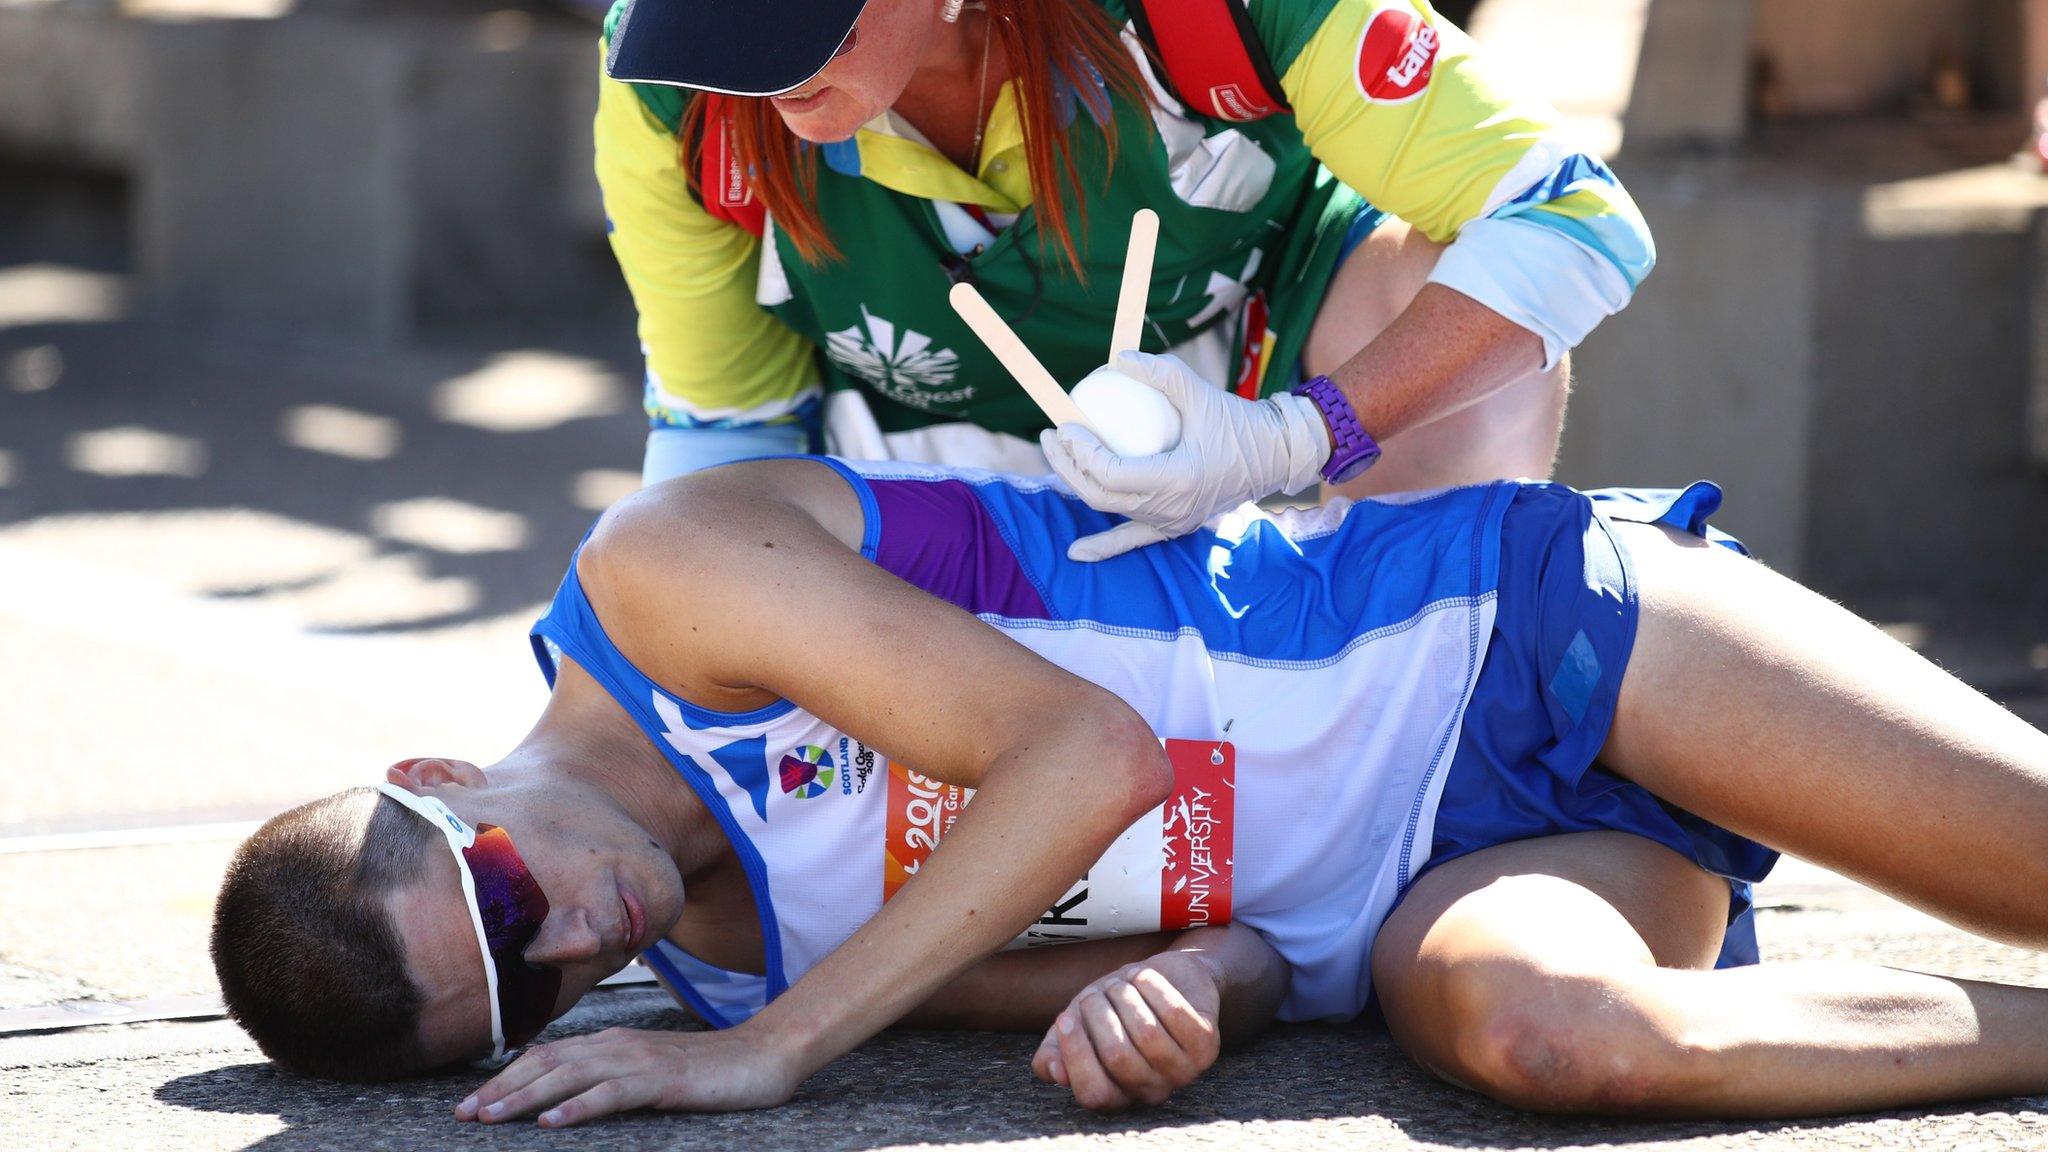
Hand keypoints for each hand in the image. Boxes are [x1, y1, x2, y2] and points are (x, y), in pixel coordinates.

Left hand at [454, 1025, 801, 1127]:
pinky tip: (553, 1121)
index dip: (505, 1076)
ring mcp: (640, 1059)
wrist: (763, 1055)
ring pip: (569, 1075)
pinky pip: (612, 1093)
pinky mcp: (662, 1080)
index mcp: (613, 1042)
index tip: (470, 1100)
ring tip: (491, 1117)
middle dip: (500, 1088)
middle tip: (463, 1113)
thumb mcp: (649, 1069)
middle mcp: (619, 1044)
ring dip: (525, 1097)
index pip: (546, 1055)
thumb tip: (565, 1092)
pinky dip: (578, 1105)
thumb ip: (610, 1074)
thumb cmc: (707, 1070)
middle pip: (546, 1062)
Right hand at [1030, 950, 1223, 1110]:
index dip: (1076, 1055)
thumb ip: (1054, 1051)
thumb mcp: (1079, 1026)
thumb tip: (1052, 1069)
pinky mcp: (1208, 1045)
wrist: (1165, 980)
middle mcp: (1152, 1092)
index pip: (1094, 1093)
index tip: (1065, 1018)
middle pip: (1119, 1057)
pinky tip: (1146, 976)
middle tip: (1095, 991)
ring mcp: (1184, 1072)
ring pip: (1147, 1034)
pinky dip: (1155, 987)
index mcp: (1119, 1094)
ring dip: (1126, 997)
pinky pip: (1176, 1015)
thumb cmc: (1116, 1008)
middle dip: (1099, 1014)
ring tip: (1121, 980)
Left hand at [1039, 351, 1330, 561]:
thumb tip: (1117, 359)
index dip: (1081, 453)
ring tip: (1059, 459)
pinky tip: (1075, 552)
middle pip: (1101, 495)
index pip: (1112, 473)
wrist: (1274, 457)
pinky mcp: (1173, 527)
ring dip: (1078, 488)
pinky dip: (1103, 547)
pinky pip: (1132, 540)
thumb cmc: (1239, 423)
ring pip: (1111, 512)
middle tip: (1052, 435)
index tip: (1065, 425)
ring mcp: (1172, 523)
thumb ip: (1161, 373)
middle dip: (1068, 467)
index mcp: (1178, 480)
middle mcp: (1172, 509)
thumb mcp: (1201, 392)